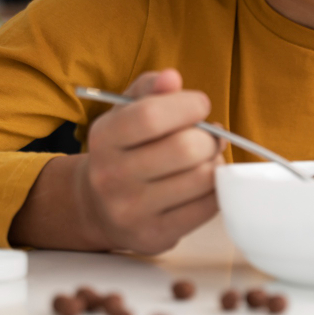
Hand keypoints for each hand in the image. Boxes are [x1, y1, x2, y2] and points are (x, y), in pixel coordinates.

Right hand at [80, 69, 222, 253]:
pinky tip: (202, 182)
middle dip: (208, 137)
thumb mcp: (126, 111)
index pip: (151, 116)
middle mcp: (111, 176)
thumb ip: (150, 88)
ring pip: (203, 178)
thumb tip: (172, 78)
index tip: (199, 105)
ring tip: (203, 159)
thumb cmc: (124, 149)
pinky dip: (215, 189)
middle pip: (185, 149)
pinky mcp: (154, 236)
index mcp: (104, 138)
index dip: (187, 105)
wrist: (98, 206)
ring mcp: (132, 211)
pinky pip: (208, 206)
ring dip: (215, 163)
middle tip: (206, 137)